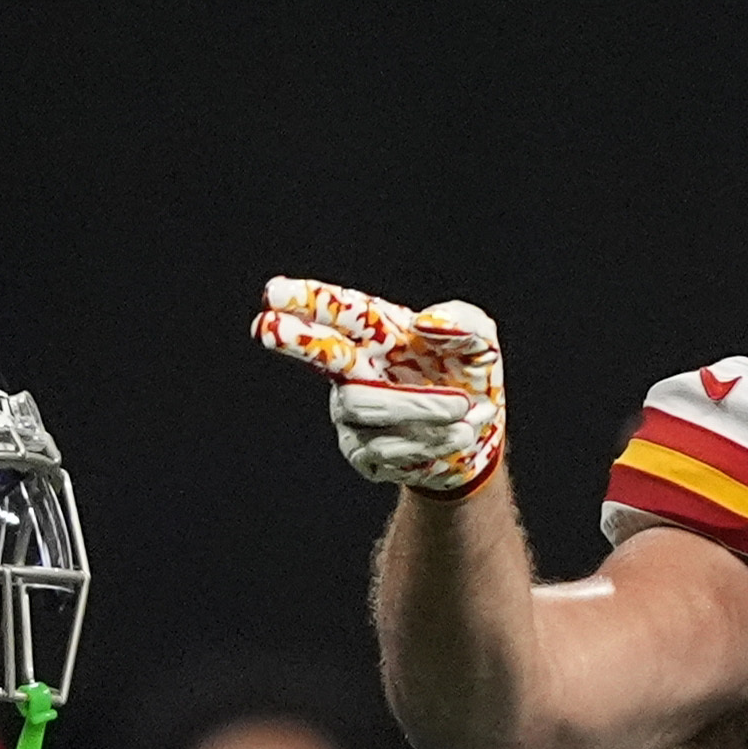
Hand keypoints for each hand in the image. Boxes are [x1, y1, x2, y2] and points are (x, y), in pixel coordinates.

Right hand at [253, 277, 505, 495]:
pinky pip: (386, 447)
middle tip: (266, 328)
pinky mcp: (364, 456)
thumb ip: (463, 322)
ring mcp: (353, 416)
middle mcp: (354, 371)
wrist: (480, 438)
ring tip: (464, 412)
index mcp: (376, 334)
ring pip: (367, 405)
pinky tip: (454, 438)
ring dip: (423, 408)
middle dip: (295, 340)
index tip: (274, 292)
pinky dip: (431, 441)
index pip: (336, 312)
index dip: (305, 301)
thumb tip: (425, 324)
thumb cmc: (469, 376)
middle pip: (320, 355)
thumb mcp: (481, 341)